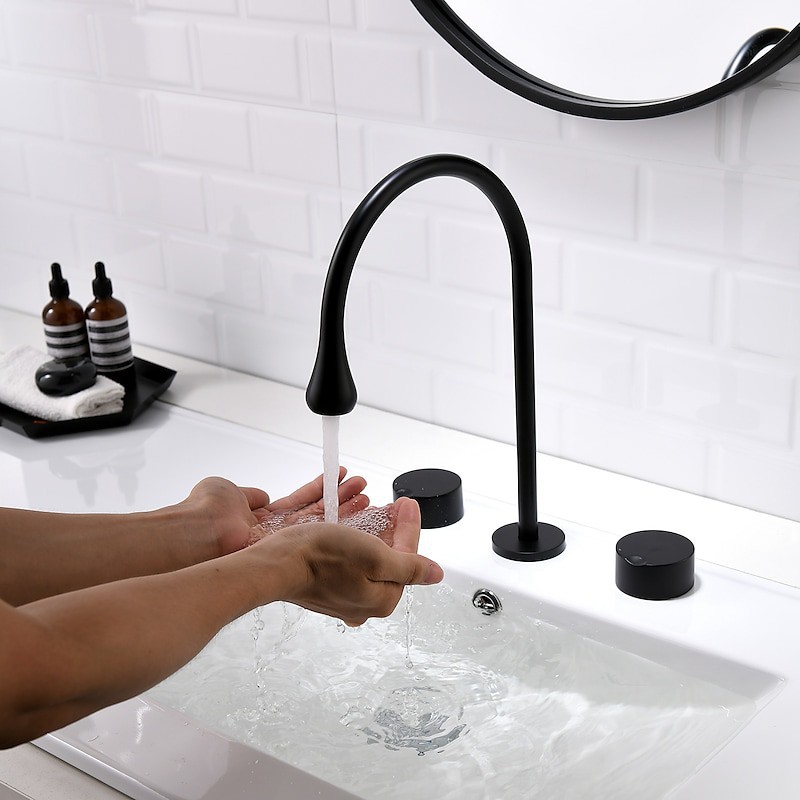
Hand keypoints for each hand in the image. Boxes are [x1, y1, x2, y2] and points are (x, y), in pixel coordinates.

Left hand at [180, 468, 366, 559]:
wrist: (200, 534)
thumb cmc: (206, 511)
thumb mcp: (228, 490)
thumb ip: (251, 494)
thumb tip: (262, 495)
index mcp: (262, 518)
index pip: (298, 502)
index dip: (320, 490)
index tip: (339, 478)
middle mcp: (278, 531)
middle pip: (317, 512)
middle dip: (341, 499)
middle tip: (362, 489)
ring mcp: (285, 540)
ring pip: (323, 519)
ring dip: (346, 506)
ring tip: (366, 494)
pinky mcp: (290, 544)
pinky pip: (319, 525)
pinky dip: (339, 515)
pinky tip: (355, 506)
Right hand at [250, 497, 443, 625]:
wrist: (276, 564)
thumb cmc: (321, 558)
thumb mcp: (375, 556)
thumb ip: (409, 565)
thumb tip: (436, 574)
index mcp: (382, 599)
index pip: (408, 558)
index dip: (409, 526)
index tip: (407, 503)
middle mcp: (364, 603)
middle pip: (389, 560)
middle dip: (394, 529)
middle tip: (394, 505)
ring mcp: (343, 597)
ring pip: (368, 560)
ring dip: (374, 532)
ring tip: (374, 510)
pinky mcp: (326, 587)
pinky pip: (349, 562)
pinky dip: (354, 541)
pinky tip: (350, 527)